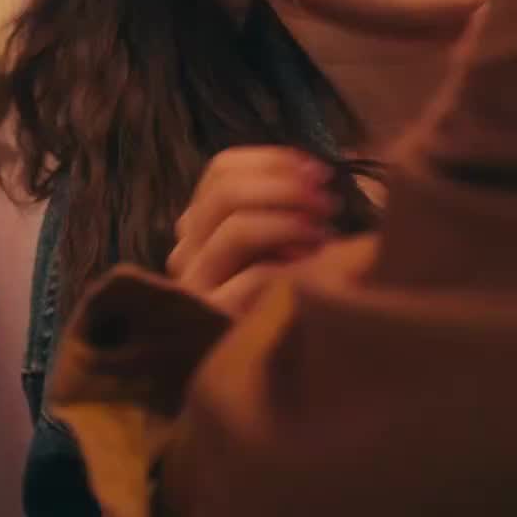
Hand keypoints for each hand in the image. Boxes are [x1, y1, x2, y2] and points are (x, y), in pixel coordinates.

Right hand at [167, 147, 339, 317]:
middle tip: (327, 201)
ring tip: (324, 233)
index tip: (318, 170)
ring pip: (236, 229)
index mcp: (202, 221)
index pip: (222, 169)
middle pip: (225, 192)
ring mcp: (194, 283)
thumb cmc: (290, 289)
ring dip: (289, 222)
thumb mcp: (287, 237)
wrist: (287, 356)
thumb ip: (290, 200)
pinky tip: (314, 269)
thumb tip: (314, 168)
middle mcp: (188, 248)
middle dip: (285, 188)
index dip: (272, 161)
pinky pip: (253, 277)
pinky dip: (290, 266)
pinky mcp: (213, 315)